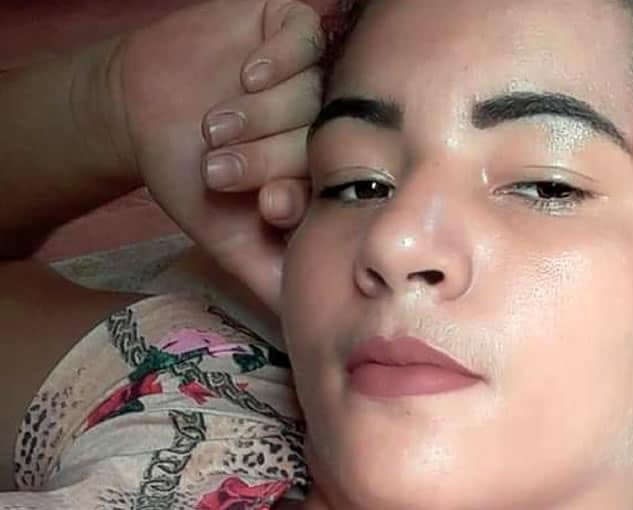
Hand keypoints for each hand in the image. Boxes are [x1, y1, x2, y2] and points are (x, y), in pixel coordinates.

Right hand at [111, 0, 321, 308]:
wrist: (142, 109)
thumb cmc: (191, 177)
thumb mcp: (228, 236)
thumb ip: (270, 274)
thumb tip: (310, 323)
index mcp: (323, 170)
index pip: (332, 184)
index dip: (302, 194)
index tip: (269, 206)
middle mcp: (326, 121)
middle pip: (321, 137)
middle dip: (269, 158)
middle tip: (221, 170)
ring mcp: (315, 72)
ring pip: (309, 93)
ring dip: (261, 116)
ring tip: (217, 127)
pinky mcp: (292, 27)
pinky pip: (304, 38)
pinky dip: (278, 60)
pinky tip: (248, 76)